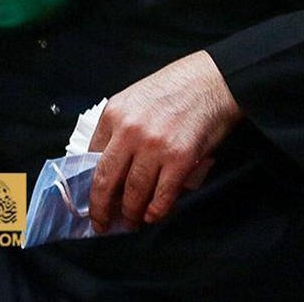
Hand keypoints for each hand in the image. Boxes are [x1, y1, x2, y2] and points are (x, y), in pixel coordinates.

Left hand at [87, 51, 242, 231]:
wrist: (213, 80)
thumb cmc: (176, 87)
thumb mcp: (135, 98)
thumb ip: (120, 127)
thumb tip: (112, 162)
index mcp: (114, 113)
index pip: (91, 157)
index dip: (90, 183)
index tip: (91, 198)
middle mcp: (129, 131)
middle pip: (105, 180)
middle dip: (101, 208)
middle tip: (102, 223)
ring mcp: (154, 146)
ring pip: (133, 193)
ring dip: (130, 213)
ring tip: (131, 221)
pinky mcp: (180, 159)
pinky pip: (162, 196)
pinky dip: (156, 211)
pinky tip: (152, 216)